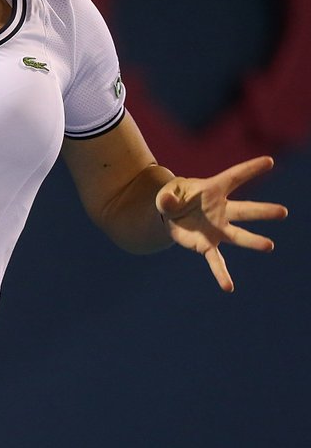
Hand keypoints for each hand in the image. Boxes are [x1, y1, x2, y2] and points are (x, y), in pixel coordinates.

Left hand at [156, 156, 287, 291]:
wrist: (169, 215)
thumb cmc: (173, 198)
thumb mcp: (165, 194)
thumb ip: (166, 197)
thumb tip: (168, 201)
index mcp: (213, 190)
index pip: (235, 177)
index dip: (250, 168)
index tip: (269, 161)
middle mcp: (221, 210)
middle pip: (245, 210)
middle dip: (263, 211)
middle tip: (283, 212)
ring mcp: (217, 229)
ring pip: (238, 235)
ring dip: (253, 240)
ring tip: (269, 245)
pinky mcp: (207, 245)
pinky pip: (216, 261)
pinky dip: (221, 274)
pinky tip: (228, 287)